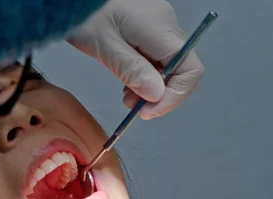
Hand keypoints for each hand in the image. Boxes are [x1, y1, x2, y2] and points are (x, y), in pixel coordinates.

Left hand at [67, 0, 203, 119]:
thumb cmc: (82, 13)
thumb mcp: (104, 45)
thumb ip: (131, 70)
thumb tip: (156, 95)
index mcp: (160, 28)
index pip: (190, 69)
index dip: (174, 96)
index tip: (149, 112)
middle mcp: (166, 25)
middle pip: (181, 69)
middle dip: (160, 94)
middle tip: (134, 109)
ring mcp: (157, 25)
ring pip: (168, 65)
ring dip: (151, 87)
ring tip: (127, 98)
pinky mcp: (147, 28)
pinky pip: (155, 57)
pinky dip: (144, 74)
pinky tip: (127, 82)